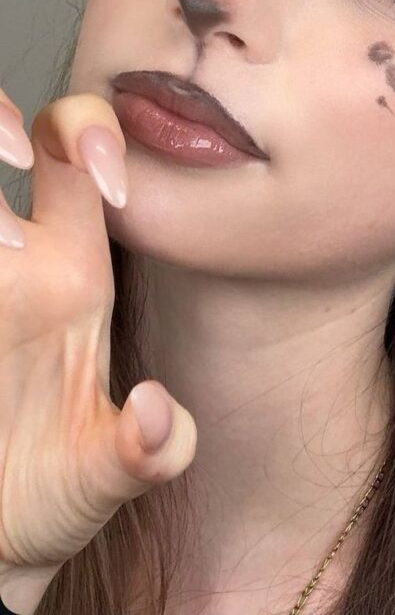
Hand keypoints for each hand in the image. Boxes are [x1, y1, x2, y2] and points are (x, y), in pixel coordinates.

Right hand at [0, 89, 196, 612]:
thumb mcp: (101, 481)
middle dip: (0, 117)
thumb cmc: (46, 498)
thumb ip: (147, 452)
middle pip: (3, 132)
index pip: (83, 161)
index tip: (112, 182)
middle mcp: (11, 259)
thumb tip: (157, 417)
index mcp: (73, 272)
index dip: (97, 137)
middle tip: (10, 157)